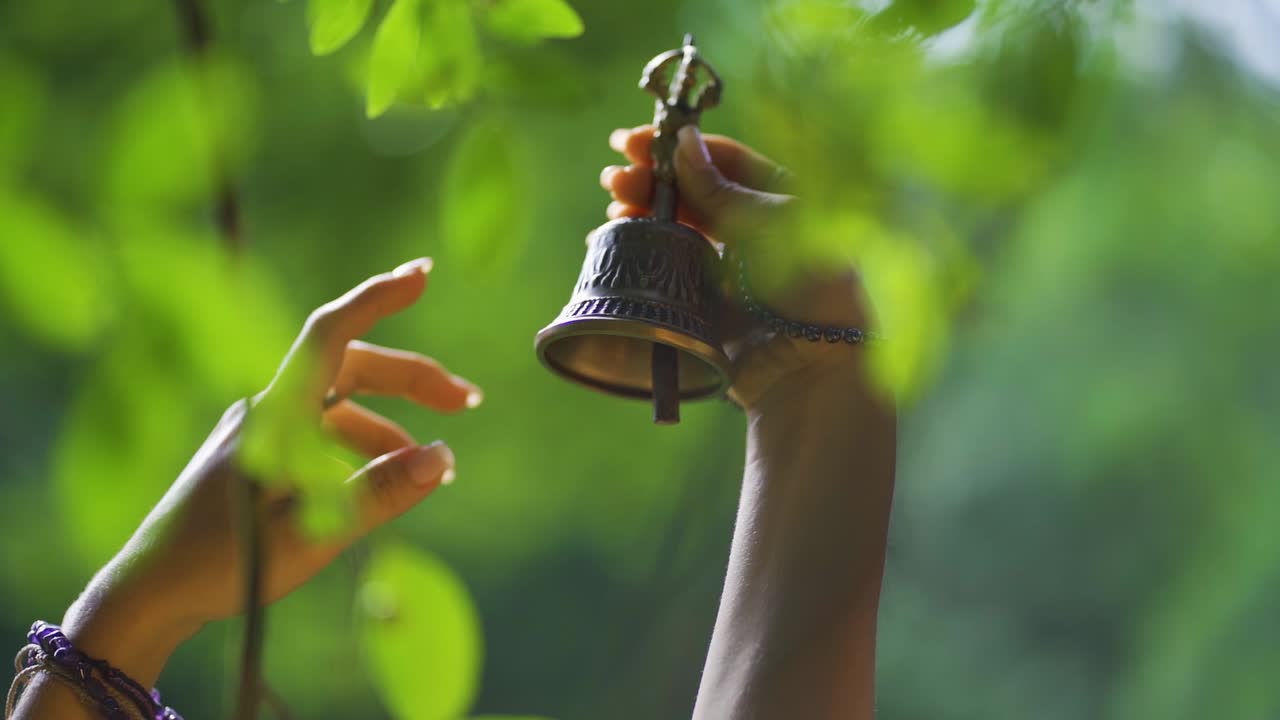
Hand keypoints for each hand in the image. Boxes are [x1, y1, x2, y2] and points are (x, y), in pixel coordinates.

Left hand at [59, 258, 476, 686]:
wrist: (149, 594)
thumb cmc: (223, 566)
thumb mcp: (311, 535)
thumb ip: (378, 494)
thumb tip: (444, 456)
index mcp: (276, 416)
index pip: (331, 334)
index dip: (378, 298)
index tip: (423, 273)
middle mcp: (268, 411)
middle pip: (352, 367)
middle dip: (413, 379)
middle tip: (467, 403)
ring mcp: (260, 431)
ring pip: (340, 404)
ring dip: (391, 424)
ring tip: (431, 467)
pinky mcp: (256, 455)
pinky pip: (319, 434)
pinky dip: (359, 448)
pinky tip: (381, 486)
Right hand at [601, 126, 876, 410]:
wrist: (814, 371)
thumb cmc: (812, 286)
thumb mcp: (773, 224)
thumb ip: (722, 189)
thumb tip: (683, 144)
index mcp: (781, 198)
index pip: (723, 161)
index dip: (680, 149)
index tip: (637, 144)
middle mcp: (753, 228)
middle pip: (693, 192)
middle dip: (652, 180)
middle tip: (614, 179)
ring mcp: (727, 266)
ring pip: (676, 227)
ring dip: (641, 211)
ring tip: (614, 207)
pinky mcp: (705, 302)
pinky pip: (667, 268)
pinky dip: (640, 251)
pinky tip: (614, 239)